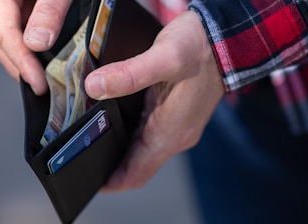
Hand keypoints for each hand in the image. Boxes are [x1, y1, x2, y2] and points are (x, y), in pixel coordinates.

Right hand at [0, 0, 71, 94]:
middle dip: (21, 70)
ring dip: (24, 64)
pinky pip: (21, 34)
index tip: (38, 84)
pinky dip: (31, 52)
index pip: (4, 35)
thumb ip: (49, 9)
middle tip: (41, 89)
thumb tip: (38, 43)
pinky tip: (44, 63)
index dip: (22, 63)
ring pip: (9, 41)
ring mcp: (7, 7)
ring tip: (43, 82)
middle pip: (2, 43)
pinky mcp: (21, 10)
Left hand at [84, 11, 224, 191]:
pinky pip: (151, 137)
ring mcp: (178, 128)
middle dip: (111, 167)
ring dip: (121, 153)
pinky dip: (132, 138)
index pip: (137, 174)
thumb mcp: (164, 57)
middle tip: (82, 159)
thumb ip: (129, 74)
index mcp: (170, 133)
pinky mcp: (178, 117)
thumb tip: (94, 86)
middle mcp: (175, 136)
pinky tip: (117, 125)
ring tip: (94, 144)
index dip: (112, 182)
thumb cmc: (199, 48)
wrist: (225, 40)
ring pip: (144, 152)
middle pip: (138, 166)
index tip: (88, 182)